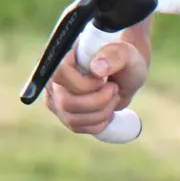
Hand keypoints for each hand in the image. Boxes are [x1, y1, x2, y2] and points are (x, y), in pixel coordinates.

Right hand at [46, 22, 145, 136]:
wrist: (126, 74)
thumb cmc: (124, 59)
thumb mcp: (126, 53)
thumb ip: (115, 55)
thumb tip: (97, 69)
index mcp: (63, 55)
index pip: (59, 75)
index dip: (83, 84)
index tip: (104, 80)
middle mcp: (53, 77)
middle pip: (65, 103)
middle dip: (98, 102)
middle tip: (114, 88)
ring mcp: (55, 97)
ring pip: (72, 119)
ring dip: (101, 113)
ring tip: (112, 97)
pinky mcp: (63, 113)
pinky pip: (77, 127)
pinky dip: (98, 123)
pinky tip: (107, 109)